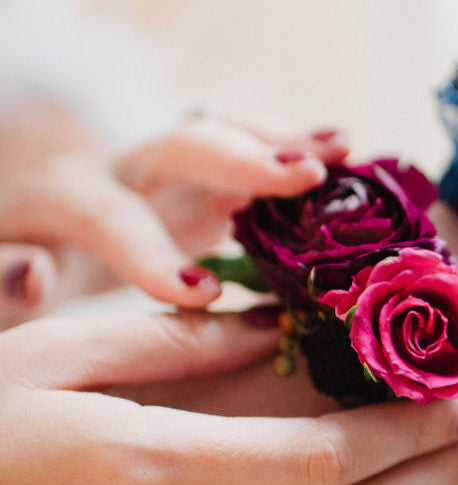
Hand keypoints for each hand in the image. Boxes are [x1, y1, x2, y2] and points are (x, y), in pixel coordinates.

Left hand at [0, 110, 348, 328]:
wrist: (40, 222)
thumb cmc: (20, 259)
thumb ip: (1, 284)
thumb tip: (36, 271)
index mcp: (65, 198)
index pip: (110, 216)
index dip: (156, 254)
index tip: (205, 295)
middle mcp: (121, 167)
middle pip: (181, 145)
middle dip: (244, 159)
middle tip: (308, 174)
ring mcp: (165, 166)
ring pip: (222, 133)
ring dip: (281, 139)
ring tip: (340, 149)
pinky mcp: (196, 176)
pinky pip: (245, 152)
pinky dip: (288, 151)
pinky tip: (333, 156)